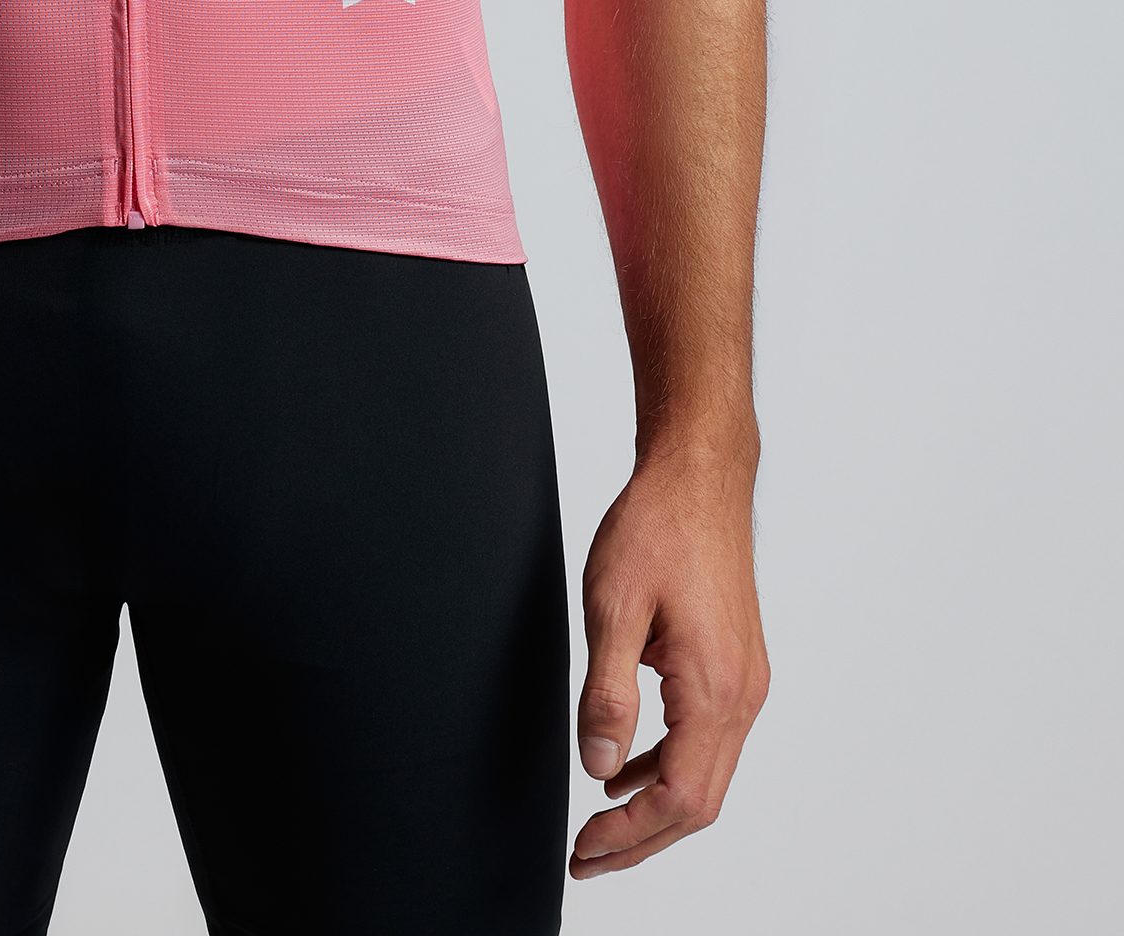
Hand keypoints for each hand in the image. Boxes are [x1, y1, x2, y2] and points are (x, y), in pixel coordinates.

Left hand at [569, 442, 768, 878]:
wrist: (699, 475)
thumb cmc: (658, 526)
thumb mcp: (613, 607)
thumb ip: (608, 693)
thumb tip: (600, 766)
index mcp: (714, 687)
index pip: (679, 798)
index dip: (630, 835)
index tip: (585, 848)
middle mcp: (741, 693)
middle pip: (700, 803)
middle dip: (642, 839)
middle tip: (588, 856)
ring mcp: (745, 681)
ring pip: (707, 775)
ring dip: (655, 807)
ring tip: (601, 824)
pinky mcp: (736, 665)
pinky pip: (707, 740)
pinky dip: (668, 766)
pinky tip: (627, 764)